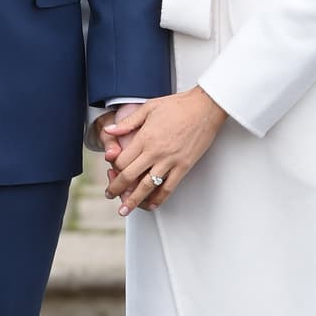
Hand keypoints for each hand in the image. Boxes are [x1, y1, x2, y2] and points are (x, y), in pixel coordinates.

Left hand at [103, 87, 225, 213]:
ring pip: (146, 186)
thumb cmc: (179, 105)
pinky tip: (151, 204)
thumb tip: (109, 130)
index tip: (112, 171)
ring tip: (125, 209)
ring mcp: (170, 161)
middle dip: (116, 189)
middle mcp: (155, 152)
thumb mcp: (149, 108)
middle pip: (129, 176)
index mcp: (145, 137)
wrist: (205, 107)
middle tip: (110, 195)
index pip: (122, 161)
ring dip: (133, 200)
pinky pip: (168, 188)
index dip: (114, 168)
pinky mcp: (184, 166)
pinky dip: (158, 199)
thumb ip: (127, 122)